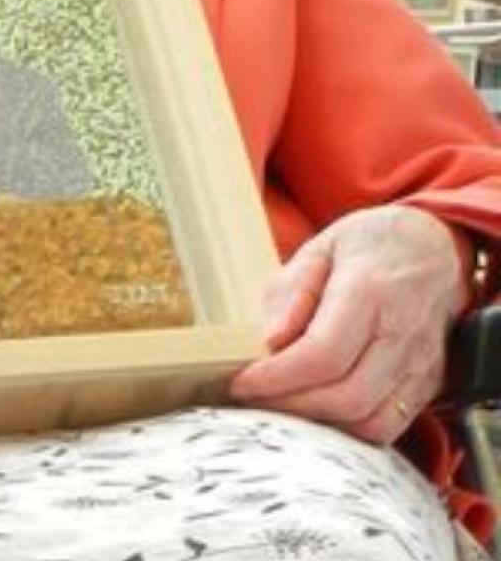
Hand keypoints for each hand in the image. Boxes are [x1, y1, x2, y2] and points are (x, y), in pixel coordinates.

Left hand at [227, 205, 467, 444]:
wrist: (434, 249)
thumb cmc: (371, 246)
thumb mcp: (320, 248)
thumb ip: (292, 292)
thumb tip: (269, 341)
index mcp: (371, 291)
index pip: (323, 354)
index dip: (276, 378)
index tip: (240, 382)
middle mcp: (402, 333)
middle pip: (348, 397)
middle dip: (291, 406)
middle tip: (254, 397)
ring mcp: (421, 364)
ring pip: (370, 421)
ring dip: (320, 423)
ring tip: (282, 403)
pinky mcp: (428, 384)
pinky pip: (388, 425)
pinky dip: (349, 429)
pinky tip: (319, 409)